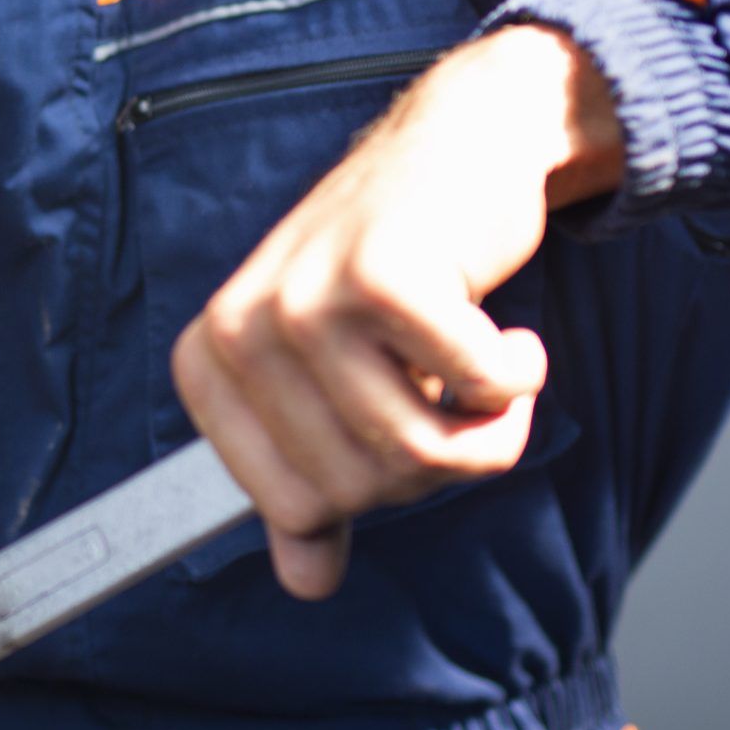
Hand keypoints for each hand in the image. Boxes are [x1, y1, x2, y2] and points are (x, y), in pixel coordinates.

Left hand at [169, 26, 623, 599]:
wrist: (459, 147)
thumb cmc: (393, 269)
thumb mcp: (331, 375)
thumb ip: (313, 478)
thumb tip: (305, 582)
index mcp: (211, 364)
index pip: (292, 505)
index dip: (367, 485)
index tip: (385, 416)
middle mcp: (242, 330)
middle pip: (365, 487)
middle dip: (435, 453)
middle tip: (439, 381)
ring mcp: (307, 300)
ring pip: (424, 451)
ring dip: (487, 422)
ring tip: (474, 359)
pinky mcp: (387, 279)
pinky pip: (483, 393)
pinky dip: (517, 374)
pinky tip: (501, 328)